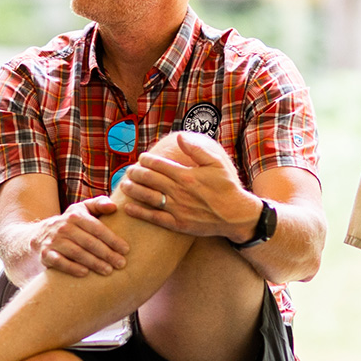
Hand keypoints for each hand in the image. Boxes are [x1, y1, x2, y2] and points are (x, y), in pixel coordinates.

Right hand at [34, 195, 128, 276]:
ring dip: (93, 262)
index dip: (112, 239)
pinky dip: (72, 268)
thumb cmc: (71, 223)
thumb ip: (99, 204)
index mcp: (75, 215)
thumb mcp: (83, 210)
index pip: (97, 228)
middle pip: (89, 242)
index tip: (126, 250)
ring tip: (108, 271)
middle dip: (107, 254)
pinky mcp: (46, 254)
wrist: (40, 235)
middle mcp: (63, 227)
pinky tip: (85, 273)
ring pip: (76, 253)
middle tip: (121, 263)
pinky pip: (59, 262)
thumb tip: (114, 206)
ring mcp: (54, 241)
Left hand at [116, 132, 258, 241]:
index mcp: (186, 175)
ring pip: (148, 197)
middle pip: (149, 179)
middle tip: (129, 170)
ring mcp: (177, 209)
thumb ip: (197, 149)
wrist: (235, 215)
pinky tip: (128, 207)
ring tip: (125, 185)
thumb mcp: (216, 163)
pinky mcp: (177, 224)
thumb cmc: (226, 187)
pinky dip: (139, 212)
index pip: (159, 164)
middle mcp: (179, 192)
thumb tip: (179, 136)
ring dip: (133, 189)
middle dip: (136, 173)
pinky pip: (154, 217)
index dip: (146, 160)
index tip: (141, 158)